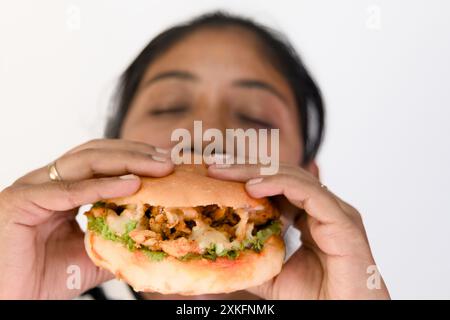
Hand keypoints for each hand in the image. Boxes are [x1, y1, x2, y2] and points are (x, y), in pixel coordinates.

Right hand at [0, 139, 172, 298]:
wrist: (9, 300)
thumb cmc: (41, 278)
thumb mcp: (90, 254)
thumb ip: (116, 240)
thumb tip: (152, 238)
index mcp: (62, 188)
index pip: (102, 161)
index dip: (135, 157)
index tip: (167, 162)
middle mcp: (47, 181)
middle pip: (97, 153)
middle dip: (136, 153)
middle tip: (169, 160)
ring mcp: (32, 187)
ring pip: (85, 161)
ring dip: (127, 162)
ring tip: (159, 168)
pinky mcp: (21, 201)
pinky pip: (69, 190)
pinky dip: (103, 186)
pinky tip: (132, 185)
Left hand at [208, 163, 389, 299]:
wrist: (345, 315)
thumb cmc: (318, 299)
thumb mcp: (273, 276)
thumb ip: (253, 261)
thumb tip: (220, 260)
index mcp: (311, 216)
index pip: (277, 186)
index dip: (246, 178)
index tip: (216, 177)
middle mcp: (324, 209)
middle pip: (282, 176)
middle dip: (246, 169)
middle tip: (214, 167)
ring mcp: (335, 211)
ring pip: (293, 178)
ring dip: (257, 171)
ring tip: (226, 173)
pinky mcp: (343, 220)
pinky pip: (309, 192)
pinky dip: (279, 183)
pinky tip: (252, 186)